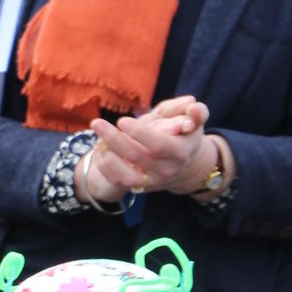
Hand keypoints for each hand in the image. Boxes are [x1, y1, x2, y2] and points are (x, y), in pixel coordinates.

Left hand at [76, 96, 215, 202]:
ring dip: (107, 155)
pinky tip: (101, 150)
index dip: (140, 134)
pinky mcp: (141, 187)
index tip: (122, 120)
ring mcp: (153, 181)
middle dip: (114, 139)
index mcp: (180, 151)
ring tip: (98, 139)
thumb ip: (195, 111)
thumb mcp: (191, 119)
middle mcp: (168, 169)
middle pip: (136, 157)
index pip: (159, 145)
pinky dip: (105, 166)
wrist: (183, 163)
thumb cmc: (183, 132)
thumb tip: (192, 104)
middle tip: (97, 123)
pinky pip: (119, 182)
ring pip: (126, 175)